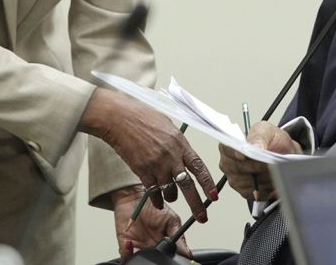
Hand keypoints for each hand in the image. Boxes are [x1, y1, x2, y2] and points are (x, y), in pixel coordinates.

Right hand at [79, 88, 217, 221]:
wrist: (121, 119)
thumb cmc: (144, 118)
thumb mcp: (169, 126)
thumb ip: (178, 144)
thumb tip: (185, 156)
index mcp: (180, 144)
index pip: (199, 167)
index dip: (208, 184)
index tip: (214, 196)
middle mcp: (171, 156)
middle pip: (187, 186)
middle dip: (197, 204)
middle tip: (202, 217)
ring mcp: (156, 165)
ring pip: (170, 191)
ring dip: (172, 197)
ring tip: (172, 197)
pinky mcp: (142, 171)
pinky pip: (153, 193)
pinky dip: (157, 200)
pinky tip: (158, 201)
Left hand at [113, 186, 192, 259]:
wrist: (133, 197)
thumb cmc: (153, 205)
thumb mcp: (171, 220)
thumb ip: (179, 237)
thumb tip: (188, 253)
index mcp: (165, 244)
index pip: (170, 257)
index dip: (172, 260)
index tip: (173, 258)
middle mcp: (152, 248)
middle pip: (156, 261)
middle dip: (156, 260)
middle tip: (157, 250)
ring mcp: (139, 248)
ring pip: (141, 262)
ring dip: (142, 258)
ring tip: (144, 247)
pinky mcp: (125, 246)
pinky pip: (126, 257)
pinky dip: (127, 253)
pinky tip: (129, 244)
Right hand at [218, 122, 298, 200]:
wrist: (282, 153)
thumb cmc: (271, 140)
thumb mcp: (267, 131)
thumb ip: (259, 137)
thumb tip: (254, 146)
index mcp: (229, 144)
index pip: (227, 150)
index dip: (235, 153)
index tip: (246, 156)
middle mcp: (227, 162)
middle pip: (238, 168)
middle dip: (257, 166)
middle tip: (271, 163)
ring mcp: (234, 178)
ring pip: (246, 183)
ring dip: (263, 178)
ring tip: (274, 171)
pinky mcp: (243, 191)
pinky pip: (253, 194)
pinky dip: (265, 189)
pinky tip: (272, 181)